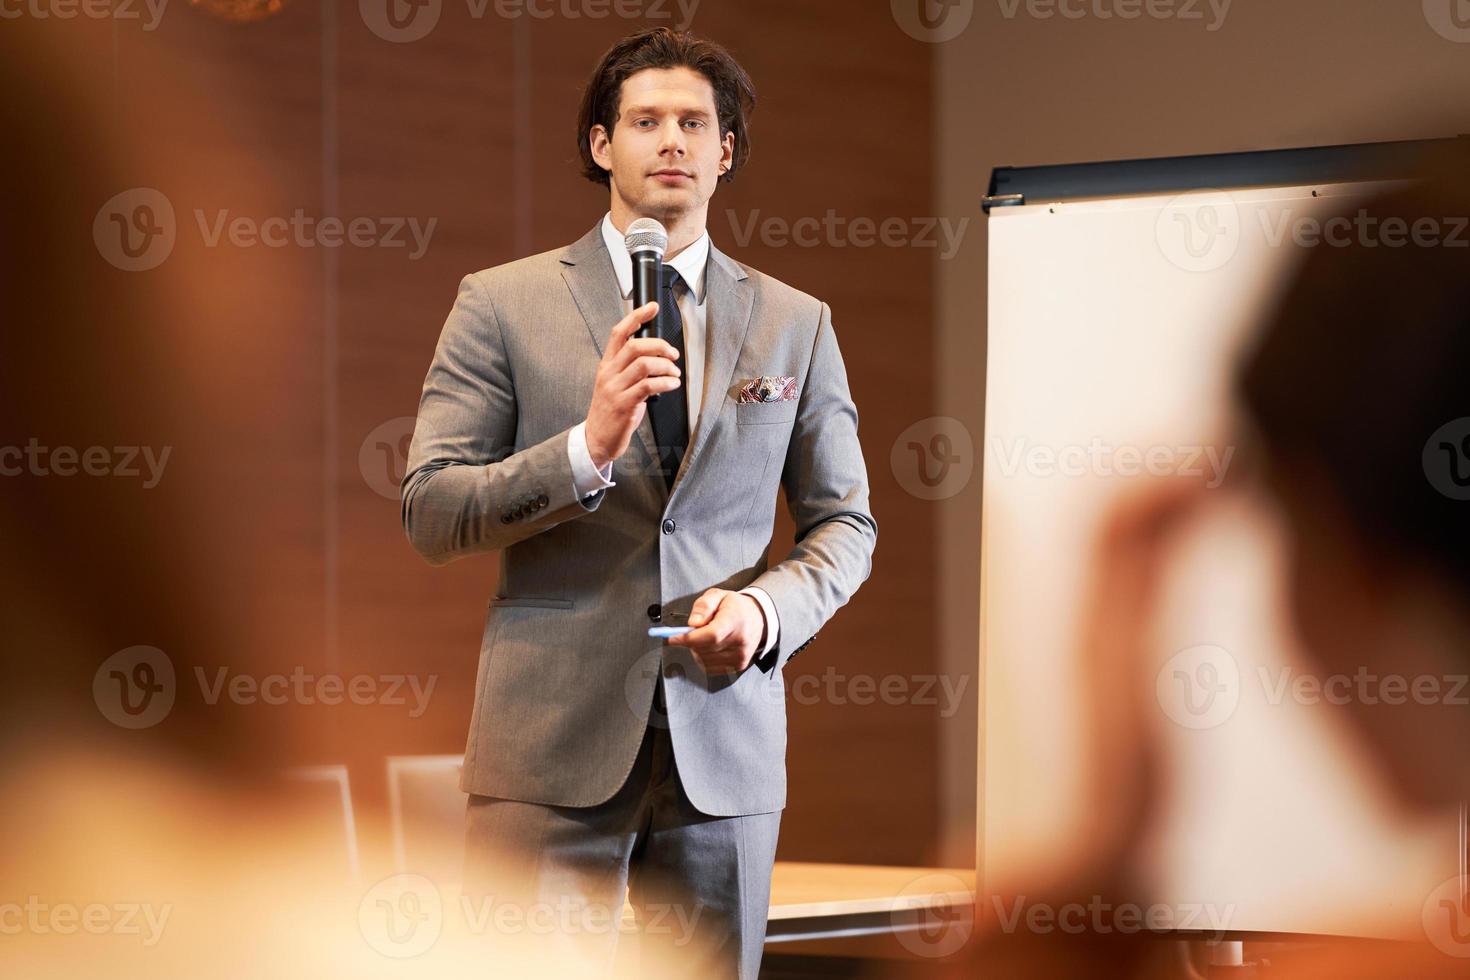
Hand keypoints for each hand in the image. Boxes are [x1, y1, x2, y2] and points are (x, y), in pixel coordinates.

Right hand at [584, 301, 679, 469]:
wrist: (597, 439)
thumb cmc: (610, 412)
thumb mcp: (615, 384)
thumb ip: (630, 368)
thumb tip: (656, 356)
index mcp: (606, 365)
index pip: (619, 333)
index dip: (636, 317)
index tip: (651, 307)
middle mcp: (609, 373)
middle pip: (635, 346)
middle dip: (660, 346)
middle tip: (673, 355)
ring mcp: (615, 389)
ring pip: (643, 364)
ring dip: (666, 366)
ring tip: (674, 373)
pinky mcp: (624, 404)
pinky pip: (648, 386)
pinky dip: (665, 382)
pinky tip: (671, 384)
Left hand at [665, 588, 766, 675]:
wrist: (757, 617)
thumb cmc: (736, 607)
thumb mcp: (718, 595)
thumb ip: (703, 606)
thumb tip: (693, 623)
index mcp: (735, 620)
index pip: (711, 635)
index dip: (689, 638)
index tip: (673, 638)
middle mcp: (740, 641)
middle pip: (704, 648)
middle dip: (691, 641)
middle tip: (693, 631)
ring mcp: (740, 656)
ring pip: (705, 660)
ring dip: (697, 650)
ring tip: (705, 637)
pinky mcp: (738, 665)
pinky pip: (710, 667)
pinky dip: (704, 658)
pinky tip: (710, 647)